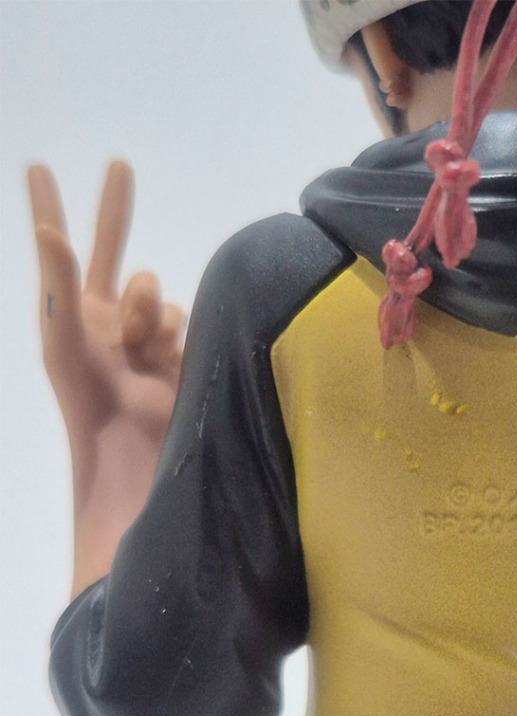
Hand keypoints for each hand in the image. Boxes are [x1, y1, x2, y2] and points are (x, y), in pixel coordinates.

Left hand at [29, 161, 183, 597]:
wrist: (133, 448)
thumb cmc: (87, 399)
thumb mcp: (64, 340)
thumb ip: (59, 284)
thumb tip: (47, 232)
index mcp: (70, 311)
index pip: (60, 247)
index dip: (49, 205)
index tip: (36, 167)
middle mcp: (105, 314)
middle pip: (111, 247)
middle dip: (114, 209)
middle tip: (120, 165)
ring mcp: (143, 330)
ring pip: (152, 287)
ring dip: (145, 308)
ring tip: (137, 346)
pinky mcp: (177, 347)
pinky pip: (180, 314)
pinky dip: (169, 329)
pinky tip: (160, 355)